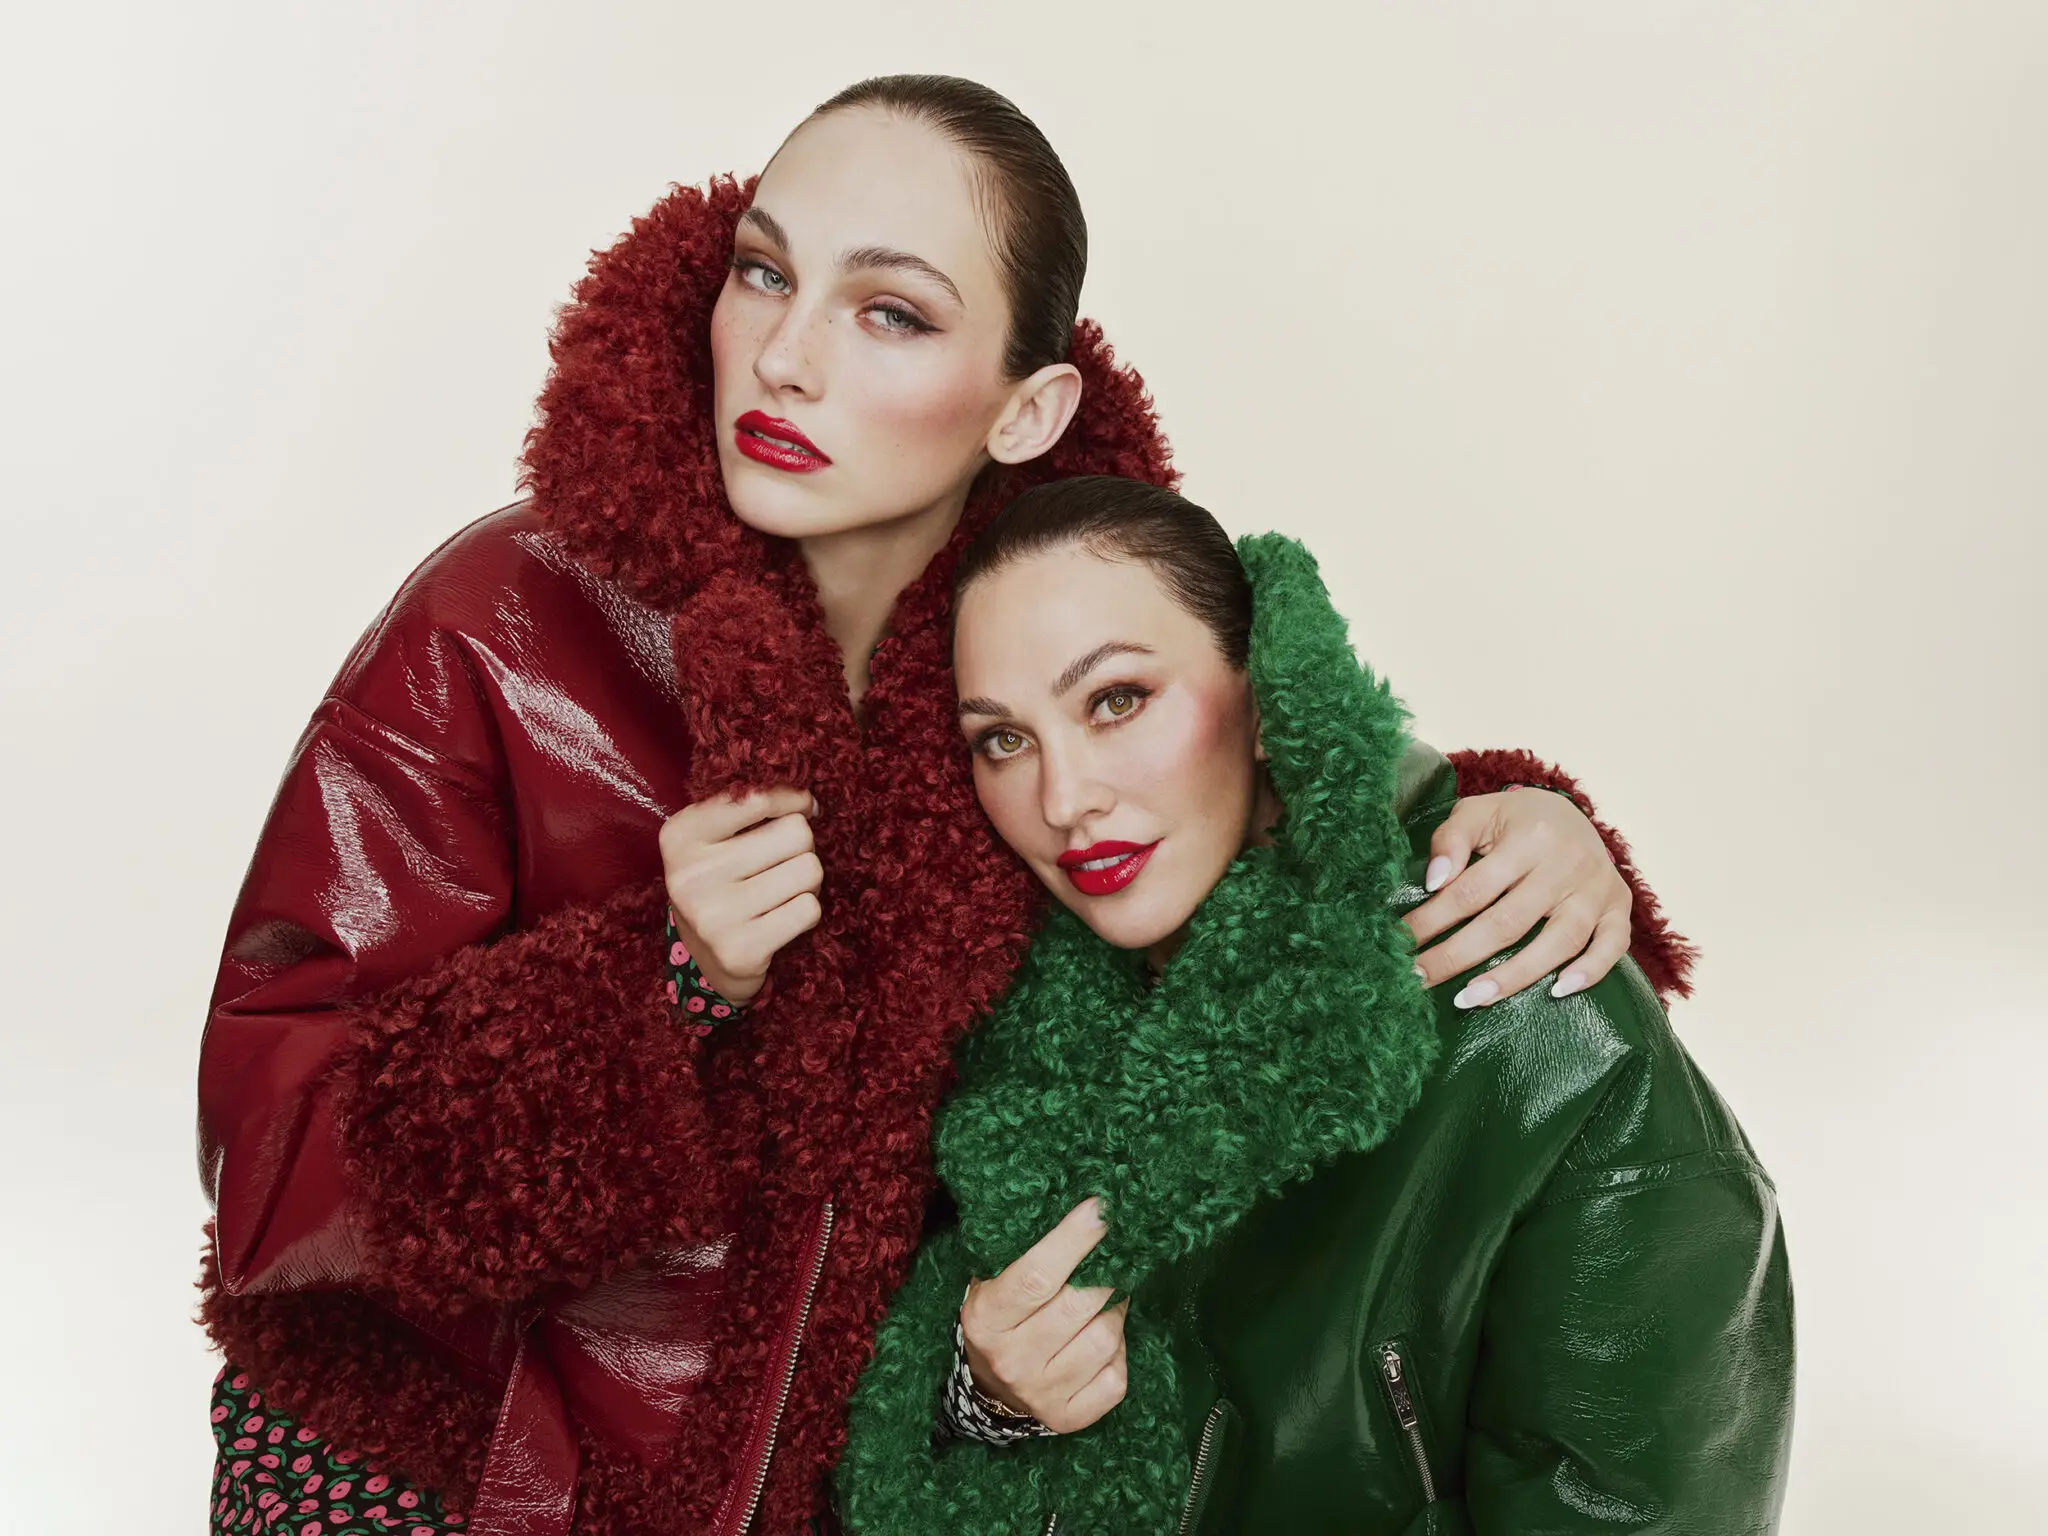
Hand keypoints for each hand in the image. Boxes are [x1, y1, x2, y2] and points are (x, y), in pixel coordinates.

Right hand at [658, 787, 822, 1004]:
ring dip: (808, 881)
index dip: (792, 799)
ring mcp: (713, 916)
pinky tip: (784, 917)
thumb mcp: (714, 839)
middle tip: (784, 863)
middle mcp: (691, 874)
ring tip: (784, 890)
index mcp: (681, 835)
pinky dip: (807, 911)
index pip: (757, 797)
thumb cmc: (721, 883)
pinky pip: (809, 909)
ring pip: (809, 870)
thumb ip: (749, 810)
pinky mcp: (740, 950)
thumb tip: (808, 803)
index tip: (802, 807)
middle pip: (796, 832)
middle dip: (802, 846)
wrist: (705, 960)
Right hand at [960, 1199, 1127, 1433]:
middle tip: (1114, 1258)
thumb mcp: (993, 1282)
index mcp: (986, 1319)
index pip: (1037, 1276)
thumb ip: (1025, 1251)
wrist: (989, 1388)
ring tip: (1106, 1300)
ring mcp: (1041, 1394)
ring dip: (1115, 1311)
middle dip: (1105, 1274)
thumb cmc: (1000, 1317)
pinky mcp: (1068, 1418)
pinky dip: (1119, 1352)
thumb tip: (1084, 1212)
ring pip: (1105, 1338)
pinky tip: (1104, 1339)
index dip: (1073, 1240)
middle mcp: (1012, 1360)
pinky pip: (1115, 1378)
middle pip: (1078, 1306)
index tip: (1101, 1210)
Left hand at [1405, 790, 1629, 1004]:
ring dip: (1514, 976)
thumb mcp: (1477, 812)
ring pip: (1559, 942)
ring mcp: (1597, 888)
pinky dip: (1590, 971)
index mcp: (1529, 837)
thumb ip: (1450, 841)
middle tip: (1420, 980)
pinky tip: (1559, 991)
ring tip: (1472, 999)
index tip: (1401, 945)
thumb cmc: (1515, 820)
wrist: (1572, 812)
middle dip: (1458, 956)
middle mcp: (1567, 864)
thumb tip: (1433, 884)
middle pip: (1508, 922)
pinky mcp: (1620, 907)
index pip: (1472, 889)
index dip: (1433, 920)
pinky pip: (1613, 945)